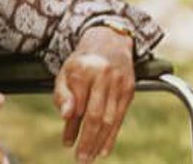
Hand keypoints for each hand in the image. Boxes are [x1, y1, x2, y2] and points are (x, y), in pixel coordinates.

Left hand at [53, 25, 136, 162]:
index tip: (67, 143)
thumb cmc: (83, 62)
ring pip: (109, 118)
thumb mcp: (66, 72)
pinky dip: (112, 135)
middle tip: (81, 158)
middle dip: (87, 140)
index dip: (72, 127)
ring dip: (99, 141)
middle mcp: (103, 76)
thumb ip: (62, 94)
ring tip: (90, 157)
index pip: (77, 106)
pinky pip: (120, 116)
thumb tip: (66, 116)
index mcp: (83, 70)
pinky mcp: (129, 89)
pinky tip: (104, 149)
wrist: (110, 40)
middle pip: (95, 115)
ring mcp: (119, 82)